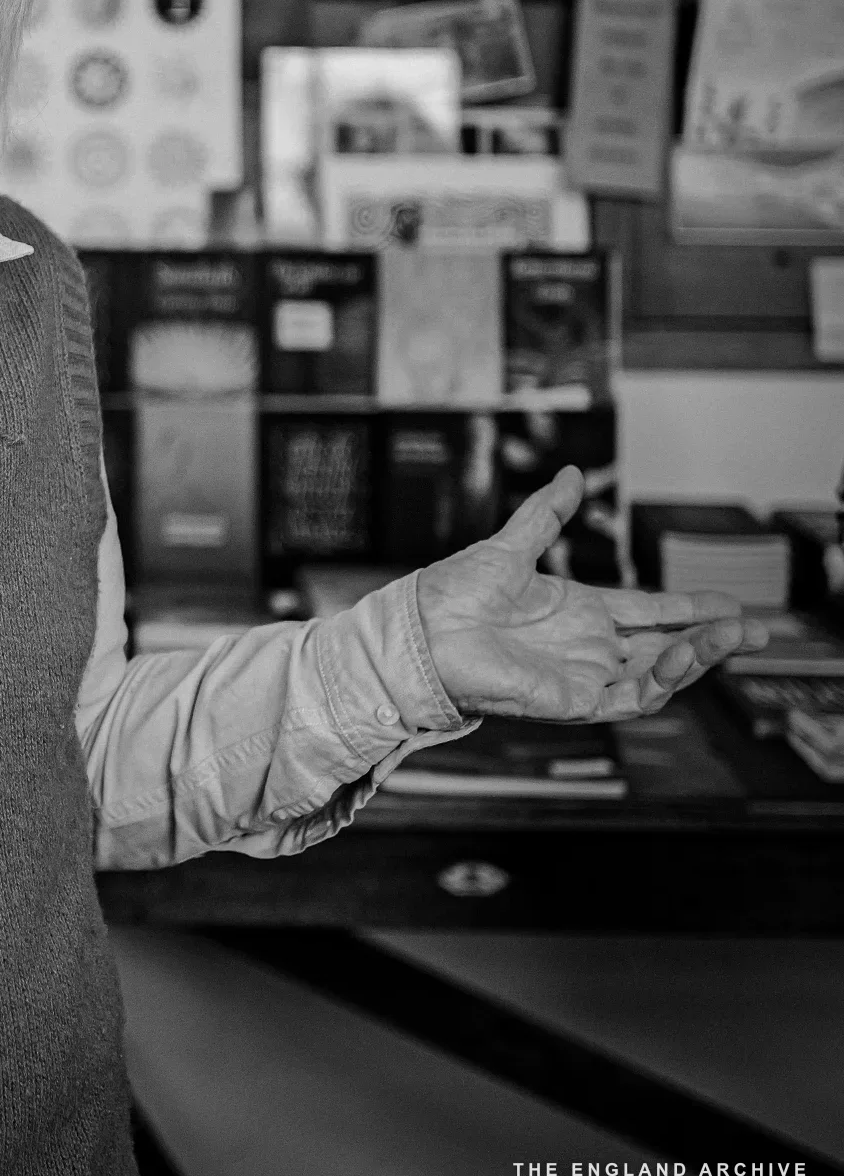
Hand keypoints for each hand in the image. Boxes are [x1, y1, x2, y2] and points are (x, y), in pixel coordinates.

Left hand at [416, 466, 769, 720]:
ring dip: (698, 656)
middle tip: (757, 628)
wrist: (419, 633)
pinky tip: (684, 655)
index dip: (689, 608)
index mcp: (576, 611)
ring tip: (734, 635)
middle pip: (664, 645)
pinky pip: (630, 699)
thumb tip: (573, 474)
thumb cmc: (450, 594)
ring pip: (657, 673)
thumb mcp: (510, 546)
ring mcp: (582, 675)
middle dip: (712, 638)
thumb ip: (547, 513)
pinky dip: (661, 680)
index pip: (647, 612)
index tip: (731, 603)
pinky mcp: (572, 701)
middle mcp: (585, 646)